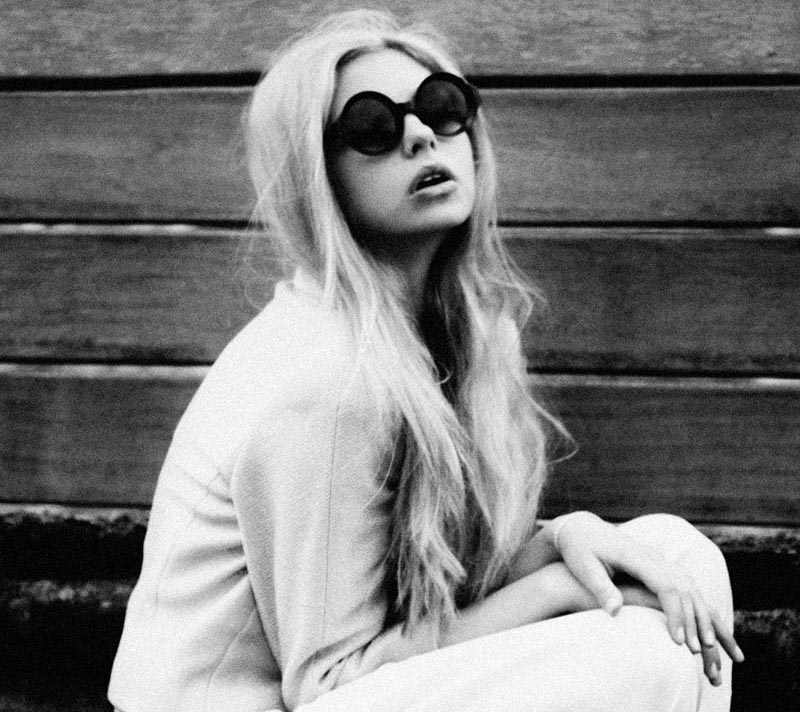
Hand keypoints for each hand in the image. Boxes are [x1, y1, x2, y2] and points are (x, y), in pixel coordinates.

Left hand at [547, 511, 744, 684]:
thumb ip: (600, 588)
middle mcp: (654, 558)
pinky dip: (700, 608)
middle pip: (685, 589)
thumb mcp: (584, 567)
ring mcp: (659, 561)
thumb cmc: (580, 549)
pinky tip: (709, 629)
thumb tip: (615, 611)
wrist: (582, 528)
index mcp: (636, 558)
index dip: (676, 615)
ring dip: (705, 617)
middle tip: (702, 652)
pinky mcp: (659, 567)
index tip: (679, 642)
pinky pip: (687, 587)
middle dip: (697, 621)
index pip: (666, 587)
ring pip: (691, 589)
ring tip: (714, 647)